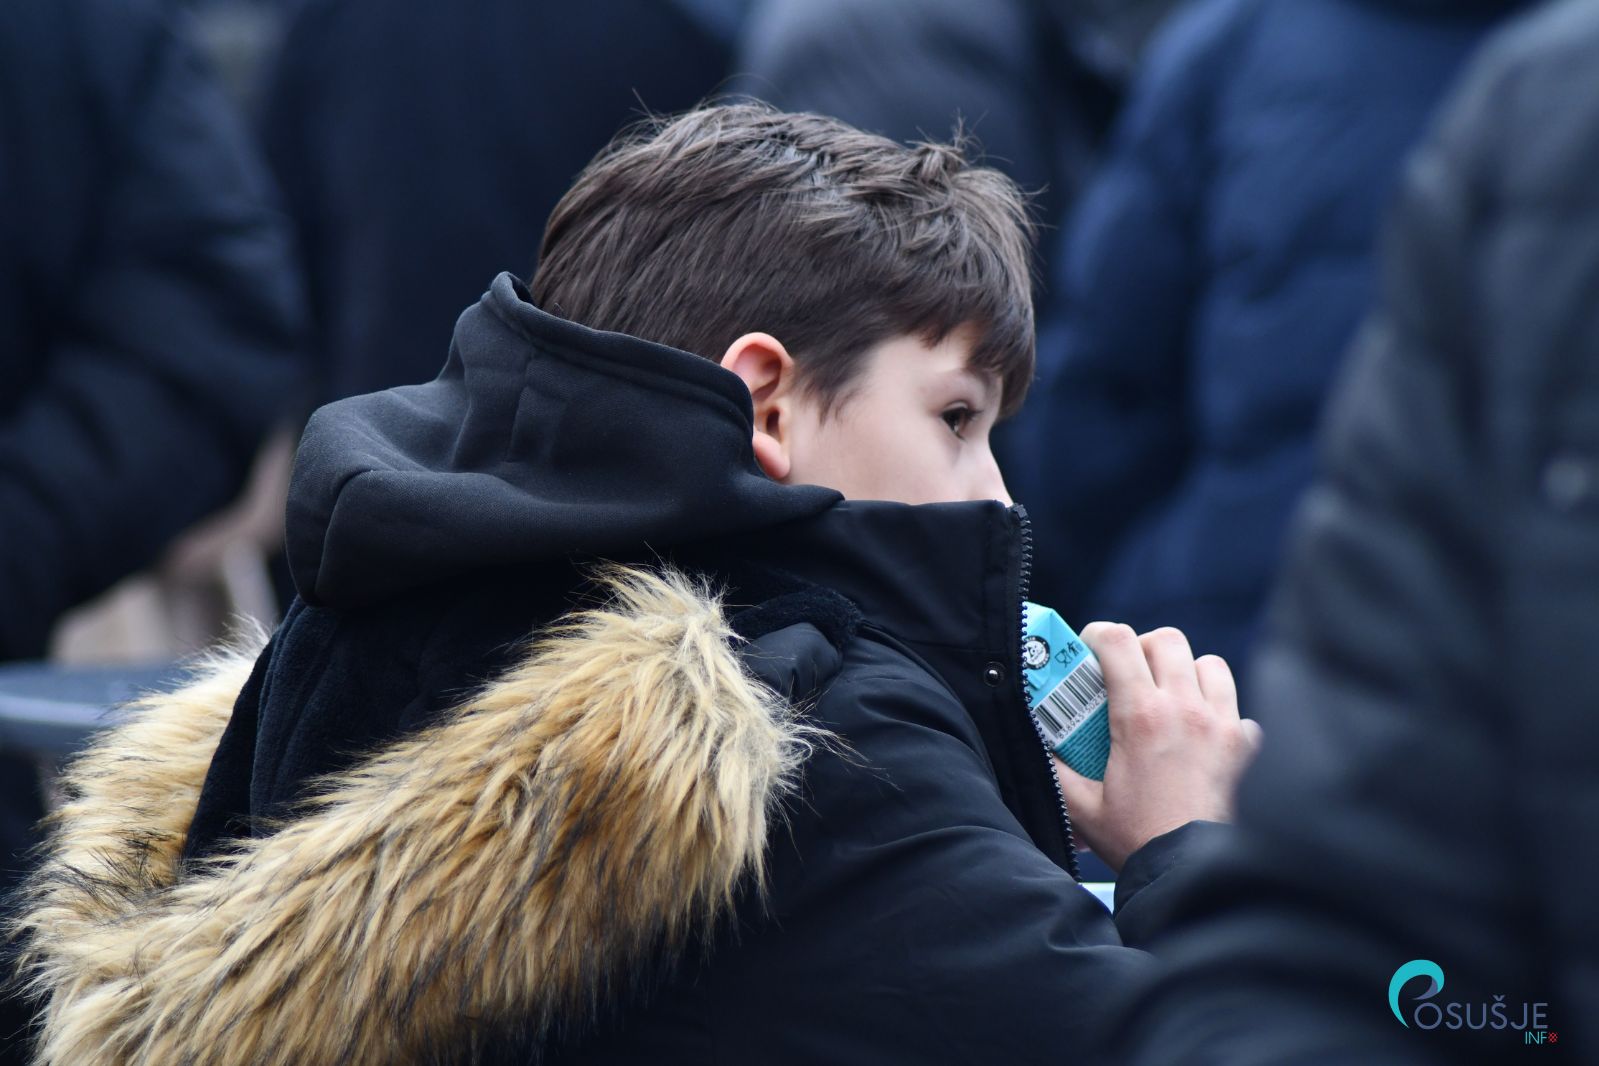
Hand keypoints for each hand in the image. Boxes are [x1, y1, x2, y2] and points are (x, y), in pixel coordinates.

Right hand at [1053, 624, 1260, 873]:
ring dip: (1189, 673)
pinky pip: (1239, 711)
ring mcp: (1222, 725)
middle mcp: (1185, 710)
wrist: (1191, 874)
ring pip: (1211, 665)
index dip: (1098, 635)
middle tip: (1131, 674)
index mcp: (1141, 716)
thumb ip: (1056, 767)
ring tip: (1173, 697)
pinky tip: (1207, 740)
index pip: (1117, 641)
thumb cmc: (1136, 839)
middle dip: (1144, 648)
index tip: (1090, 649)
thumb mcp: (1080, 805)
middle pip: (1167, 640)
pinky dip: (1223, 716)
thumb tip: (1039, 741)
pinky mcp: (1247, 748)